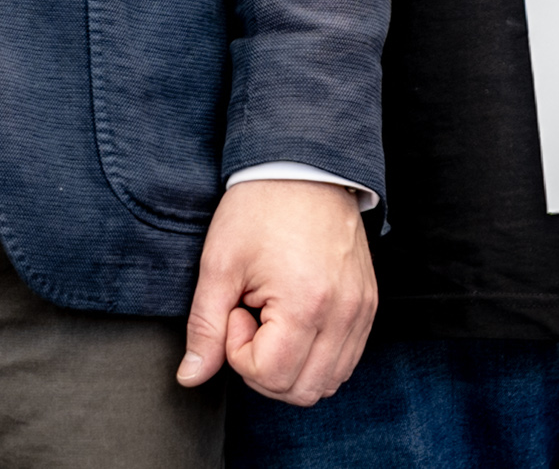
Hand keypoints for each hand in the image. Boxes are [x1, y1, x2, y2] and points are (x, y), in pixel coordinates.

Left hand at [178, 180, 375, 404]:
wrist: (302, 167)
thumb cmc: (260, 208)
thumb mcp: (219, 265)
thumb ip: (204, 327)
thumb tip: (191, 376)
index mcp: (306, 304)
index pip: (271, 376)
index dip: (239, 354)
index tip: (236, 312)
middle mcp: (343, 314)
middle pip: (302, 392)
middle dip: (264, 370)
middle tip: (250, 320)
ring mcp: (360, 311)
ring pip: (327, 383)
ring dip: (292, 368)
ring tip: (273, 320)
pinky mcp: (367, 306)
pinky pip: (346, 360)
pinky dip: (317, 358)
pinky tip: (294, 322)